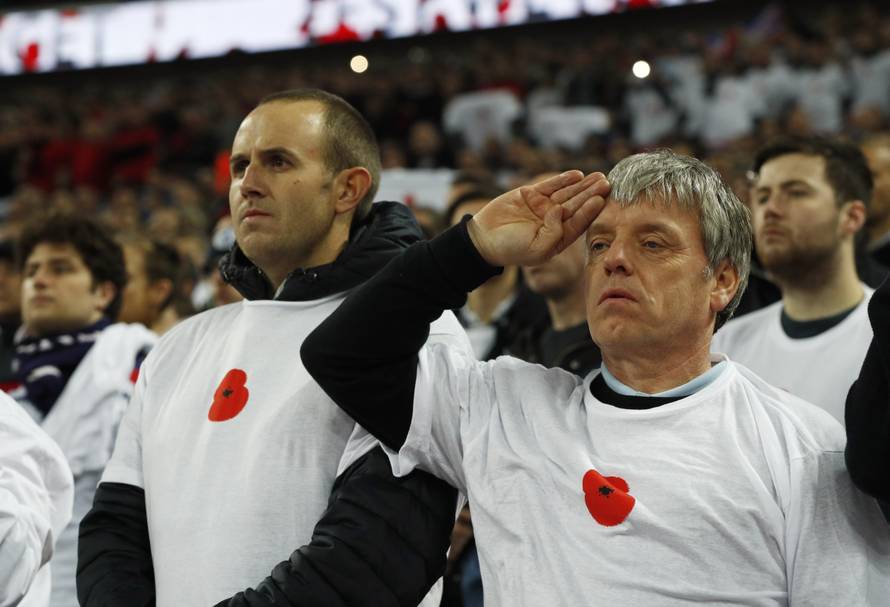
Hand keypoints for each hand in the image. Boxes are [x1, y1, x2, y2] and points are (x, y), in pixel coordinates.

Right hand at [467, 171, 608, 266]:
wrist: (483, 238)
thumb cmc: (510, 249)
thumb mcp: (537, 250)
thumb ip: (554, 233)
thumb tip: (560, 210)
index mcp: (558, 237)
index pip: (578, 223)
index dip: (590, 211)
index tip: (600, 200)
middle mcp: (553, 221)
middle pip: (577, 205)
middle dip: (592, 194)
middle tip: (607, 183)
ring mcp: (543, 207)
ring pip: (567, 193)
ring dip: (583, 185)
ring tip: (599, 176)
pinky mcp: (531, 195)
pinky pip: (551, 185)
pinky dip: (564, 179)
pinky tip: (577, 175)